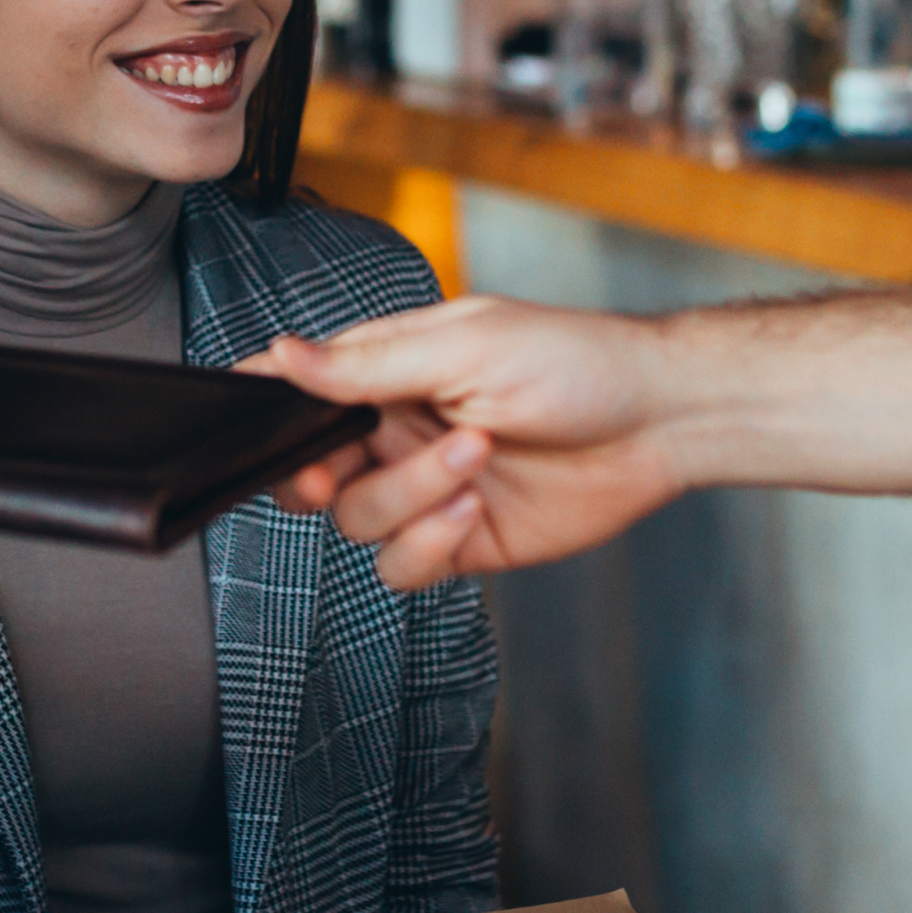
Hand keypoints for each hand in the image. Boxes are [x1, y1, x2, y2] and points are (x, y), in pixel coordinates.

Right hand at [248, 296, 687, 588]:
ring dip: (408, 495)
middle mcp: (397, 430)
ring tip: (474, 460)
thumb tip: (279, 352)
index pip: (301, 392)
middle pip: (310, 471)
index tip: (252, 425)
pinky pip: (403, 566)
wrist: (658, 421)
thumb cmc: (574, 361)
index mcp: (388, 371)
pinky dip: (427, 544)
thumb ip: (368, 363)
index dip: (266, 413)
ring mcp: (426, 488)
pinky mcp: (459, 540)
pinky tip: (472, 510)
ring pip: (358, 520)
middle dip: (315, 476)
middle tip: (341, 468)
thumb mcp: (467, 347)